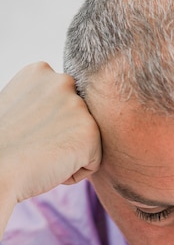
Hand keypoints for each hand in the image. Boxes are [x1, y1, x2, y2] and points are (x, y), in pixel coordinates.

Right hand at [0, 62, 101, 231]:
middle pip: (80, 122)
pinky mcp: (90, 133)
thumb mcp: (20, 108)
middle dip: (62, 138)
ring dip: (68, 155)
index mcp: (41, 72)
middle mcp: (63, 81)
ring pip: (88, 142)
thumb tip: (61, 112)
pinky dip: (74, 173)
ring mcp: (78, 105)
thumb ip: (45, 102)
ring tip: (41, 155)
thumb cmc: (3, 147)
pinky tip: (50, 166)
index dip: (48, 127)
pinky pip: (93, 163)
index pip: (65, 105)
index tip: (27, 132)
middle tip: (34, 146)